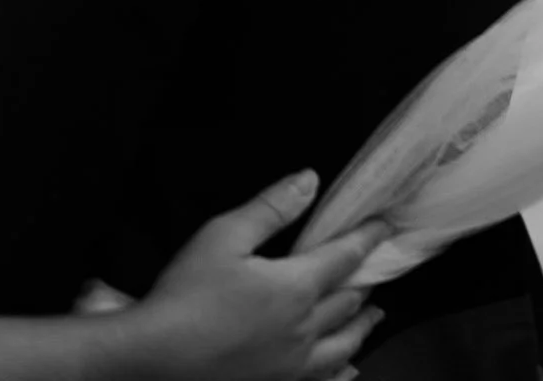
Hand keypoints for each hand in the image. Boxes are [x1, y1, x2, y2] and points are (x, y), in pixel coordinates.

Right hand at [123, 170, 389, 380]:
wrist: (159, 355)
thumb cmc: (187, 295)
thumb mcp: (223, 235)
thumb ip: (270, 208)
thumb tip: (308, 181)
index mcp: (294, 287)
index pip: (343, 257)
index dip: (366, 238)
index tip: (383, 227)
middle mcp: (305, 328)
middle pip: (348, 301)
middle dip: (365, 281)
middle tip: (375, 269)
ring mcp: (295, 363)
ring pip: (345, 343)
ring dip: (362, 325)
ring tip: (373, 314)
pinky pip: (327, 378)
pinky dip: (345, 369)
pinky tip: (350, 367)